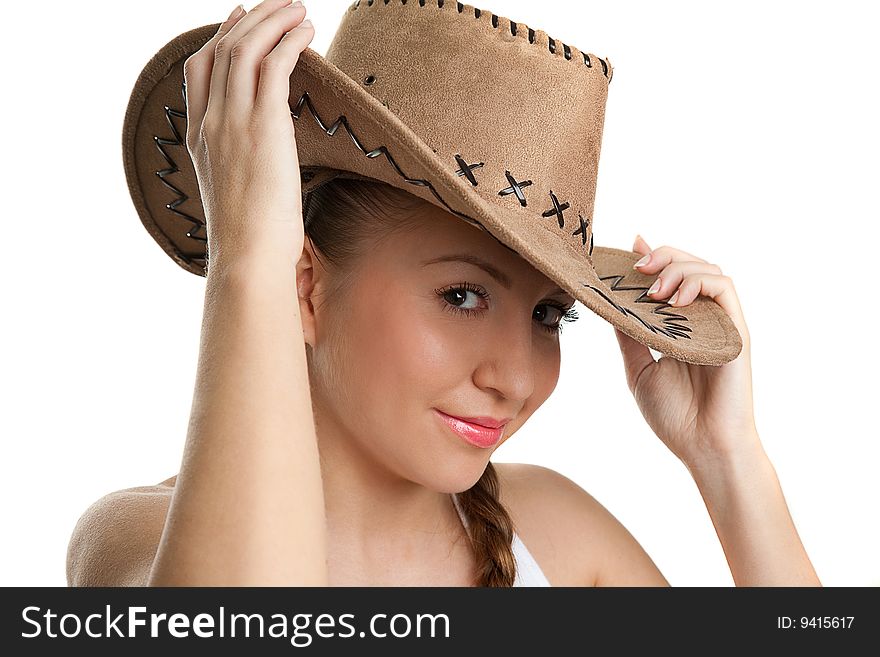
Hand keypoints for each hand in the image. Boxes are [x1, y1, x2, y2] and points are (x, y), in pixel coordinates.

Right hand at [182, 0, 314, 269]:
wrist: (248, 257)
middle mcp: (210, 122)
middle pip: (222, 49)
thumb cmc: (251, 240)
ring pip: (246, 48)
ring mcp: (232, 121)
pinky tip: (308, 31)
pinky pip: (273, 64)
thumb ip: (242, 168)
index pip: (200, 71)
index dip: (219, 38)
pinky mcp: (263, 124)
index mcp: (199, 139)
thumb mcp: (237, 196)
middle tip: (278, 5)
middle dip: (252, 19)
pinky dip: (290, 40)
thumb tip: (265, 166)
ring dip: (274, 20)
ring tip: (298, 9)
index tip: (239, 19)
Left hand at [613, 235, 759, 466]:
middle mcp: (704, 319)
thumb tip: (608, 302)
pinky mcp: (737, 331)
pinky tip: (675, 300)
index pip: (671, 277)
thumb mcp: (638, 367)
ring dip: (677, 268)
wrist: (702, 447)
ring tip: (654, 289)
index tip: (628, 247)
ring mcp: (722, 323)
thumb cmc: (674, 415)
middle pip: (690, 265)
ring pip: (708, 269)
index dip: (652, 256)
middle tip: (636, 268)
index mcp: (681, 325)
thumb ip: (628, 334)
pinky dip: (699, 284)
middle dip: (662, 256)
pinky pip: (725, 289)